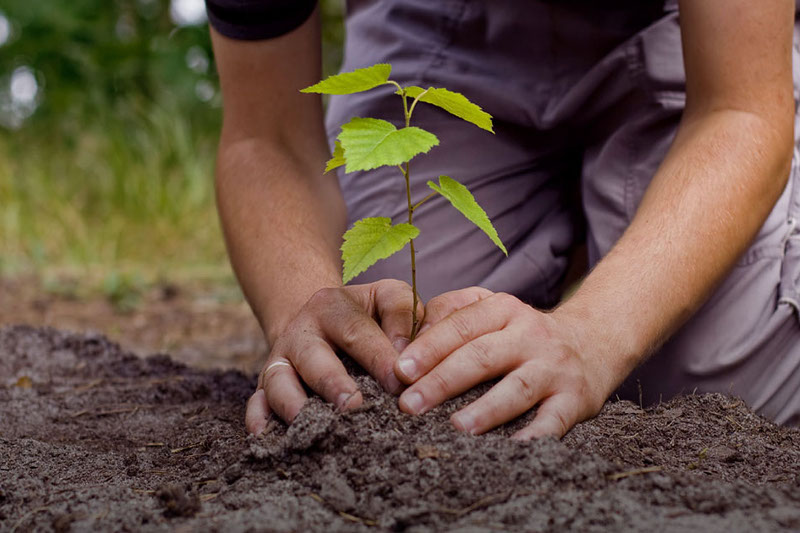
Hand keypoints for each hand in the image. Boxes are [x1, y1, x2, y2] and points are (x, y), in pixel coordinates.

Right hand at [245, 279, 422, 434]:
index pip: (356, 331)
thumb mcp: (386, 297)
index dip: (377, 357)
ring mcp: (280, 360)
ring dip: (294, 405)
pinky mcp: (266, 385)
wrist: (319, 319)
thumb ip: (403, 315)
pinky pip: (256, 402)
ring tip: (317, 427)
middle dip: (333, 383)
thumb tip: (407, 357)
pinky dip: (258, 419)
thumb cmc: (366, 314)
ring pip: (278, 381)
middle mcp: (301, 332)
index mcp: (332, 306)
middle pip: (313, 358)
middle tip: (355, 406)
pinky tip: (267, 438)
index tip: (399, 383)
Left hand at [393, 287, 616, 438]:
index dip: (429, 348)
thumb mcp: (492, 310)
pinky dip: (534, 437)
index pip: (461, 325)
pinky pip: (554, 421)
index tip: (400, 371)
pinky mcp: (576, 399)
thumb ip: (451, 314)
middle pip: (482, 356)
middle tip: (410, 405)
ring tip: (456, 427)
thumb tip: (408, 340)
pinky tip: (510, 451)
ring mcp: (554, 367)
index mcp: (503, 310)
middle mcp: (530, 335)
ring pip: (517, 388)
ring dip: (486, 409)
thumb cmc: (522, 333)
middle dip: (443, 381)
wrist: (593, 342)